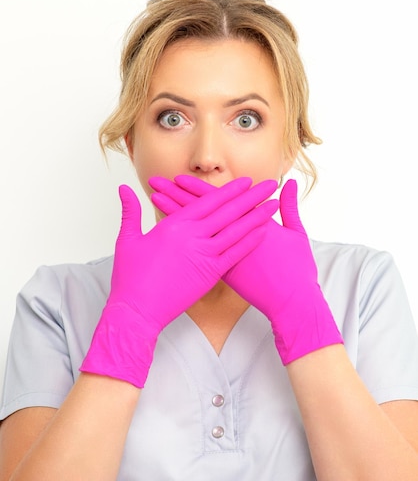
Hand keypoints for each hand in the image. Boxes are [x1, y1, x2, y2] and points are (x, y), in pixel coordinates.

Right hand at [80, 177, 278, 386]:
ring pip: (236, 230)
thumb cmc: (130, 277)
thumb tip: (123, 189)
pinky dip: (250, 241)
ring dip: (257, 216)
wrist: (136, 311)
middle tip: (268, 185)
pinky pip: (235, 254)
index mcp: (174, 225)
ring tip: (274, 204)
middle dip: (251, 196)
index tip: (244, 182)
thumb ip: (130, 211)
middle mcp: (192, 236)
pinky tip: (264, 232)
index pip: (207, 201)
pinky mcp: (210, 274)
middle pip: (228, 211)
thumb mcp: (128, 239)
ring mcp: (204, 255)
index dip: (229, 190)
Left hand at [150, 175, 342, 364]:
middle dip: (175, 195)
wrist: (293, 302)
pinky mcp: (220, 274)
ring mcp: (223, 257)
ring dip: (172, 215)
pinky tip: (167, 235)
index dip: (196, 188)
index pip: (216, 201)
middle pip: (196, 212)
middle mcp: (230, 238)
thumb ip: (290, 208)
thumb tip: (288, 186)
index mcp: (247, 223)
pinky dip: (180, 244)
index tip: (178, 177)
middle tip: (155, 182)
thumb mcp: (296, 234)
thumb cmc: (297, 269)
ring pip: (191, 232)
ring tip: (154, 202)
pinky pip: (194, 254)